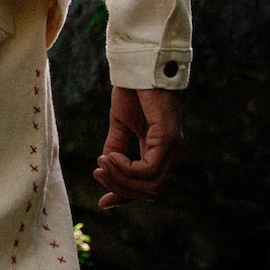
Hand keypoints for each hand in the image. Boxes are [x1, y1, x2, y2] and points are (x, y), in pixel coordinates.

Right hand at [95, 85, 182, 208]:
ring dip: (120, 178)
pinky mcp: (168, 139)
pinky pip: (148, 170)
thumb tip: (105, 168)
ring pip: (150, 184)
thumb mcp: (120, 124)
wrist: (139, 66)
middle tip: (97, 172)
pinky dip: (126, 169)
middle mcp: (170, 152)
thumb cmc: (133, 91)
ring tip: (102, 162)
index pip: (148, 185)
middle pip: (150, 191)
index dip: (126, 197)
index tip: (103, 203)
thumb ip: (116, 147)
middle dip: (120, 188)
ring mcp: (172, 147)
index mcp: (160, 150)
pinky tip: (110, 156)